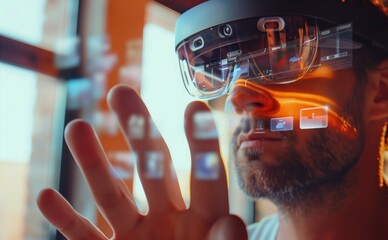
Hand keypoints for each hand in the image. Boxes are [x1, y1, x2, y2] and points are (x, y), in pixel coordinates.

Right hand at [37, 85, 246, 239]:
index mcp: (204, 222)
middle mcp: (169, 221)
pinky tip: (46, 196)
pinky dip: (65, 221)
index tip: (195, 107)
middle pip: (154, 169)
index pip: (206, 178)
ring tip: (77, 126)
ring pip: (112, 196)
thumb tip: (232, 224)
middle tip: (122, 91)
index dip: (201, 144)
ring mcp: (136, 238)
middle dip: (139, 131)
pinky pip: (83, 239)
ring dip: (93, 164)